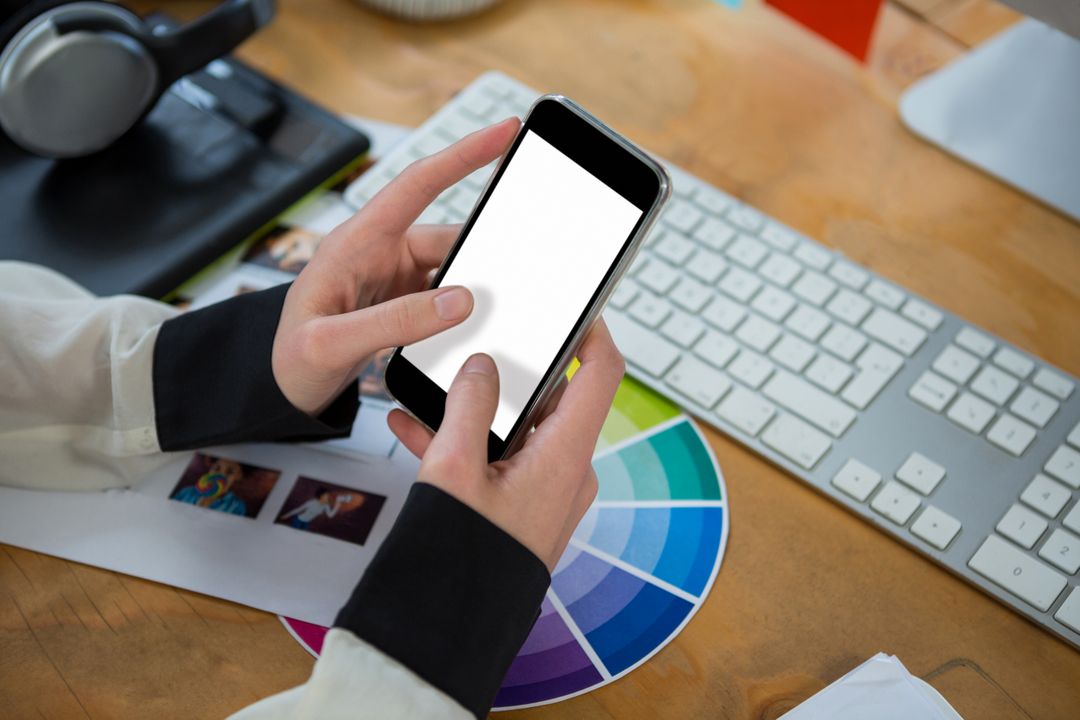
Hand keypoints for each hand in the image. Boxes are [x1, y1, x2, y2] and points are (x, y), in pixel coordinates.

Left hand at [271, 117, 520, 415]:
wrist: (281, 386)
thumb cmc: (291, 357)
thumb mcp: (334, 343)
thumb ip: (396, 321)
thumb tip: (462, 301)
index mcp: (357, 241)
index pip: (417, 184)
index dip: (462, 155)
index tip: (504, 131)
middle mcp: (381, 251)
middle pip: (449, 237)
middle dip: (487, 248)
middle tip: (525, 263)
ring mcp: (396, 278)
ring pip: (454, 271)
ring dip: (478, 288)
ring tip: (506, 308)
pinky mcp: (407, 303)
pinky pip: (448, 299)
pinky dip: (468, 311)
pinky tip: (482, 328)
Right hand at [387, 322, 624, 570]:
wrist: (452, 627)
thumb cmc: (462, 556)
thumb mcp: (454, 468)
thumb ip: (469, 405)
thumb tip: (482, 367)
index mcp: (566, 454)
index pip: (602, 372)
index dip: (594, 329)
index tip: (573, 305)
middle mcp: (568, 470)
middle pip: (552, 397)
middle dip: (510, 370)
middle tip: (478, 344)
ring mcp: (548, 491)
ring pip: (517, 430)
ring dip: (476, 410)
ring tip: (428, 392)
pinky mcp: (524, 507)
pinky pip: (502, 460)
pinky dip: (467, 444)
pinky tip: (416, 429)